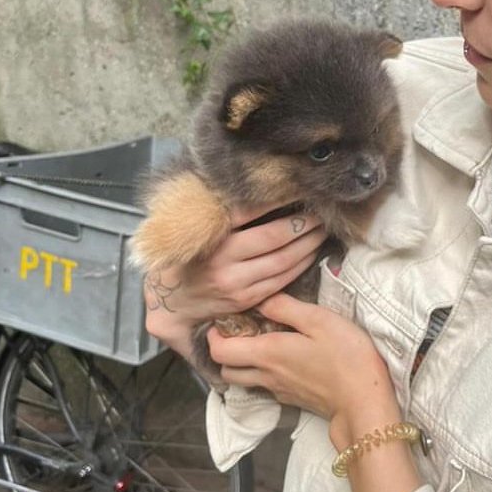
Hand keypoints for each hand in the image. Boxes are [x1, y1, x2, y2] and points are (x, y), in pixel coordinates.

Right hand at [144, 206, 327, 355]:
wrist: (170, 304)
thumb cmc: (182, 260)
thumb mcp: (189, 232)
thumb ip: (216, 215)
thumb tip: (248, 187)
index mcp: (209, 238)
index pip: (246, 212)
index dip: (275, 199)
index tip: (296, 188)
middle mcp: (223, 261)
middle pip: (273, 237)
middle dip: (301, 224)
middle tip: (319, 211)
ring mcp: (237, 283)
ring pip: (283, 261)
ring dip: (307, 244)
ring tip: (321, 230)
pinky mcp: (247, 299)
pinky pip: (282, 280)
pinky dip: (300, 264)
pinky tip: (311, 253)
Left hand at [206, 293, 400, 447]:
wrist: (364, 401)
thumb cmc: (346, 356)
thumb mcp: (318, 319)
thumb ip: (285, 307)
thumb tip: (261, 300)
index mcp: (267, 353)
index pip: (219, 351)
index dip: (214, 336)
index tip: (224, 321)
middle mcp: (266, 375)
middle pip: (226, 370)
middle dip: (225, 352)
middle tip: (240, 332)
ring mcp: (279, 392)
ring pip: (244, 382)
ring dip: (243, 365)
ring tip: (260, 345)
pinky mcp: (293, 401)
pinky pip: (266, 388)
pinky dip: (264, 375)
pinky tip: (283, 361)